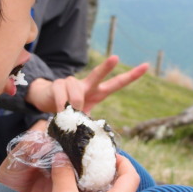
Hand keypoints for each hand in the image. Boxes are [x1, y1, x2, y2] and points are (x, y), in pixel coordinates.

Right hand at [25, 56, 147, 113]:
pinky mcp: (58, 84)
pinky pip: (62, 97)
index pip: (116, 84)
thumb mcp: (83, 118)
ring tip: (68, 114)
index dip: (131, 76)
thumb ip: (89, 122)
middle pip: (98, 75)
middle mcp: (87, 85)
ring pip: (76, 92)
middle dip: (106, 67)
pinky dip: (61, 106)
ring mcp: (72, 82)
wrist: (46, 101)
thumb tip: (93, 133)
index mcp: (98, 92)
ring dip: (74, 106)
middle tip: (115, 58)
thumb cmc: (69, 111)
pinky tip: (60, 111)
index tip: (146, 66)